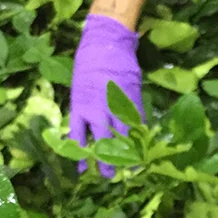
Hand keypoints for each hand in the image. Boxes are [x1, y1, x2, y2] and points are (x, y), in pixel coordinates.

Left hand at [69, 14, 144, 177]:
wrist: (108, 42)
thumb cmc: (89, 62)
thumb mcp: (79, 87)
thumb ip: (84, 108)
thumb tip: (88, 128)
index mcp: (80, 106)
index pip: (77, 137)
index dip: (80, 155)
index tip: (82, 170)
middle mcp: (98, 110)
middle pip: (102, 142)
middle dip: (106, 161)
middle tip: (108, 175)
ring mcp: (116, 106)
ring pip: (122, 137)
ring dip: (125, 153)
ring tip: (128, 166)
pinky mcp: (133, 100)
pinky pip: (136, 124)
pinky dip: (138, 136)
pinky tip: (140, 146)